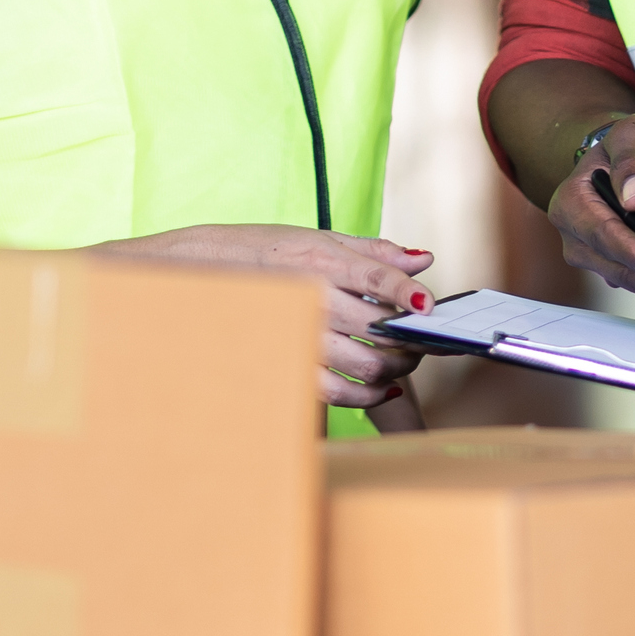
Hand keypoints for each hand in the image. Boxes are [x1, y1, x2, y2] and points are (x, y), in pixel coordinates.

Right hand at [125, 225, 434, 410]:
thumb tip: (422, 260)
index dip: (407, 293)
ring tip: (400, 361)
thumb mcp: (321, 239)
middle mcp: (313, 299)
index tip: (428, 304)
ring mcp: (301, 335)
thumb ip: (375, 253)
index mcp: (322, 262)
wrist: (206, 273)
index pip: (376, 278)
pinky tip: (379, 386)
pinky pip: (340, 394)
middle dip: (411, 340)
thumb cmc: (268, 251)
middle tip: (419, 339)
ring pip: (366, 367)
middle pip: (380, 331)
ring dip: (395, 369)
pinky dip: (368, 395)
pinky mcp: (293, 364)